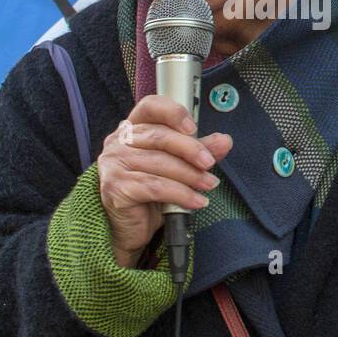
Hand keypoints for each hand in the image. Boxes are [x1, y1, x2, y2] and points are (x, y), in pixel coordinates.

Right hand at [96, 95, 233, 268]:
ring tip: (208, 185)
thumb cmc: (149, 194)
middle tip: (209, 163)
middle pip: (160, 137)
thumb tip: (223, 141)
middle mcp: (118, 143)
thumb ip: (197, 150)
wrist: (130, 229)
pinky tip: (195, 201)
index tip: (193, 128)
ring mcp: (114, 165)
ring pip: (160, 163)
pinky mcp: (115, 188)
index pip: (150, 106)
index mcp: (132, 129)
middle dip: (191, 150)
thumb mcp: (176, 167)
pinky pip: (155, 187)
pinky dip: (181, 194)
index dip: (173, 113)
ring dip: (190, 175)